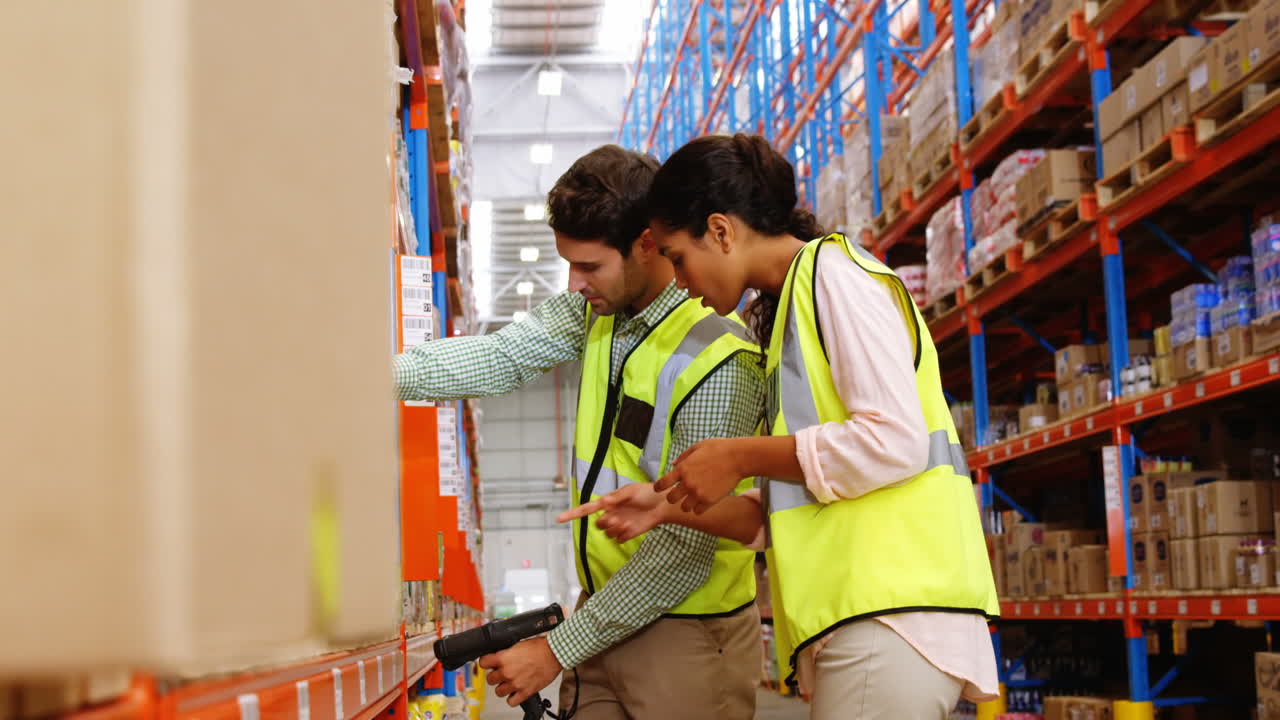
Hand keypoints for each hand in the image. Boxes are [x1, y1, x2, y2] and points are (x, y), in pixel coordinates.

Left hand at [478, 636, 561, 707]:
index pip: (483, 663)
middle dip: (495, 676)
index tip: (489, 663)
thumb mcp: (518, 645)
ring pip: (498, 692)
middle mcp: (507, 672)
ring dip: (503, 687)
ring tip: (509, 683)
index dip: (486, 662)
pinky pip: (511, 702)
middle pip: (490, 680)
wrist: (554, 654)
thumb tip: (498, 658)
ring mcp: (516, 683)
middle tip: (502, 673)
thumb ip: (506, 653)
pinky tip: (516, 692)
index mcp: (504, 658)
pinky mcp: (525, 692)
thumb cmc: (540, 648)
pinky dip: (512, 698)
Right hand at [556, 482, 670, 542]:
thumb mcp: (631, 491)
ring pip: (607, 533)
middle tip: (616, 517)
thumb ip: (617, 497)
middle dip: (604, 523)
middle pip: (597, 524)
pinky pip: (618, 539)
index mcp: (607, 502)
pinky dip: (624, 535)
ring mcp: (618, 525)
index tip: (559, 519)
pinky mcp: (627, 533)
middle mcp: (610, 514)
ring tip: (627, 521)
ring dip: (615, 529)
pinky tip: (633, 527)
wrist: (662, 505)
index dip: (572, 514)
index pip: (586, 509)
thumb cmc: (647, 493)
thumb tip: (603, 502)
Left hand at [653, 438, 745, 513]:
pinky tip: (703, 502)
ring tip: (692, 500)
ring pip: (684, 508)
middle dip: (672, 497)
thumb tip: (673, 465)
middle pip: (671, 499)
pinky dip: (699, 508)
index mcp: (683, 469)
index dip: (658, 487)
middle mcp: (688, 483)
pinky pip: (698, 511)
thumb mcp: (697, 447)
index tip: (659, 488)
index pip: (662, 484)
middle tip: (678, 495)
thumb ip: (683, 457)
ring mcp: (698, 493)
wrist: (738, 458)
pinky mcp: (710, 501)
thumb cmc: (719, 449)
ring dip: (686, 504)